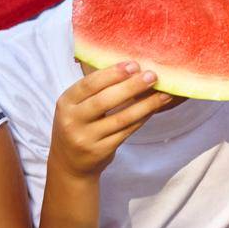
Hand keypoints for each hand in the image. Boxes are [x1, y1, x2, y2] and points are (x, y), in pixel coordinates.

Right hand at [48, 62, 170, 178]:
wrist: (70, 163)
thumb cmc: (78, 125)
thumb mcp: (76, 106)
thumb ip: (96, 90)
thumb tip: (131, 70)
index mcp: (65, 103)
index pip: (89, 84)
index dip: (112, 74)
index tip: (133, 64)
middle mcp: (72, 121)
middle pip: (105, 101)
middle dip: (131, 86)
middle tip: (152, 76)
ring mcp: (86, 138)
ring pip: (121, 118)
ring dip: (145, 104)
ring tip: (163, 94)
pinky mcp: (101, 151)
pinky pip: (126, 132)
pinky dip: (142, 119)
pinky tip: (153, 109)